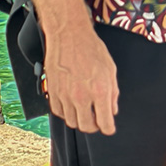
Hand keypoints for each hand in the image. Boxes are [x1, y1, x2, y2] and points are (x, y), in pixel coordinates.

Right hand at [42, 19, 119, 134]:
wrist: (69, 36)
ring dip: (80, 120)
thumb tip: (112, 110)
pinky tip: (73, 105)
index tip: (109, 128)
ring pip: (72, 122)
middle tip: (98, 120)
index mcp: (99, 91)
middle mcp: (81, 96)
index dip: (108, 128)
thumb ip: (113, 93)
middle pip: (87, 127)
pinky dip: (67, 113)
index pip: (105, 122)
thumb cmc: (91, 49)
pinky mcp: (52, 93)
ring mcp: (65, 96)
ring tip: (86, 111)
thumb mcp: (111, 69)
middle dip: (95, 126)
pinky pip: (59, 113)